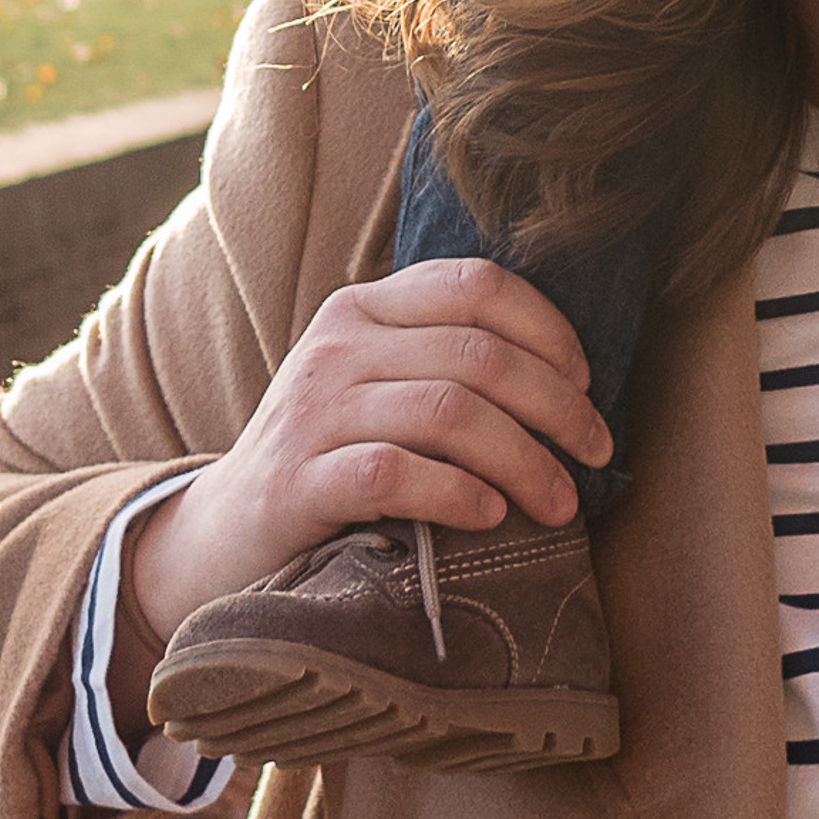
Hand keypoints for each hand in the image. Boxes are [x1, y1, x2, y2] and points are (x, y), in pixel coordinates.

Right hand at [128, 259, 611, 642]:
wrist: (220, 533)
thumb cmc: (328, 458)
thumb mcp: (376, 387)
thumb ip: (445, 363)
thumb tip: (571, 382)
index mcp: (364, 309)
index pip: (476, 285)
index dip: (548, 329)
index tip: (588, 383)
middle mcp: (336, 346)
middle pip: (478, 355)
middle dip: (557, 406)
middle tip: (598, 454)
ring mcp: (311, 411)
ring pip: (449, 413)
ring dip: (525, 460)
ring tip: (561, 502)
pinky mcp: (295, 481)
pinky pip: (395, 474)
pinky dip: (457, 493)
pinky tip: (491, 516)